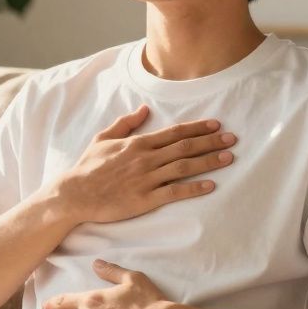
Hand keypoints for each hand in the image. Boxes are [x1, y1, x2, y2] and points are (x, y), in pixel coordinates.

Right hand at [52, 104, 236, 224]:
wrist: (75, 193)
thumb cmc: (88, 166)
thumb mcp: (103, 138)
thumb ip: (126, 123)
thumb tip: (144, 109)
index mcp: (138, 143)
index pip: (175, 132)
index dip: (198, 128)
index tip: (216, 125)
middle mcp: (146, 158)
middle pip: (185, 147)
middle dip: (211, 142)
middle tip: (232, 138)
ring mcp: (147, 179)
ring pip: (184, 167)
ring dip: (209, 161)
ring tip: (228, 158)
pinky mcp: (145, 199)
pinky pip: (175, 192)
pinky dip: (194, 188)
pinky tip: (210, 186)